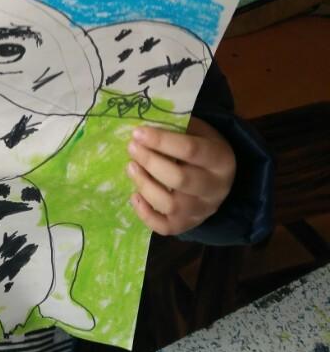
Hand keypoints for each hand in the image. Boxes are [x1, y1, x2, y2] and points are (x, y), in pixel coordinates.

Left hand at [126, 117, 235, 235]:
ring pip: (170, 204)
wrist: (219, 177)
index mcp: (220, 159)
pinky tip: (135, 195)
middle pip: (179, 179)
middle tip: (131, 148)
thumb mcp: (197, 130)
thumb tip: (143, 124)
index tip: (137, 132)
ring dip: (145, 185)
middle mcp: (214, 188)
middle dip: (150, 162)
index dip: (161, 141)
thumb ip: (176, 127)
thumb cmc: (203, 146)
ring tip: (130, 167)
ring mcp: (201, 210)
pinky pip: (164, 227)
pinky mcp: (186, 225)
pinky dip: (145, 214)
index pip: (190, 150)